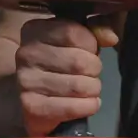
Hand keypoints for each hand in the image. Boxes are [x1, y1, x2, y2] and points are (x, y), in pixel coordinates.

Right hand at [15, 17, 118, 135]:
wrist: (37, 100)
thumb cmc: (61, 65)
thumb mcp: (77, 42)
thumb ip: (95, 33)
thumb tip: (111, 37)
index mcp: (35, 30)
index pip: (73, 33)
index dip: (91, 45)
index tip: (89, 52)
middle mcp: (26, 54)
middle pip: (79, 61)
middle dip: (94, 70)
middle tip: (90, 75)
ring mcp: (26, 80)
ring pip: (79, 86)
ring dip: (93, 90)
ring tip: (88, 90)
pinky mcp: (31, 106)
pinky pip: (73, 107)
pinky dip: (88, 107)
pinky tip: (87, 104)